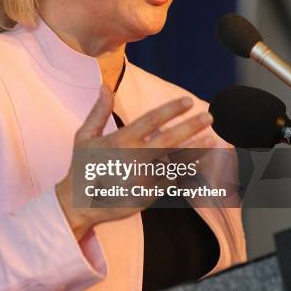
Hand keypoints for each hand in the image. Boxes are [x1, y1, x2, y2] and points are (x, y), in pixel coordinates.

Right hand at [55, 84, 215, 239]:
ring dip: (196, 150)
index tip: (188, 101)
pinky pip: (172, 181)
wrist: (79, 204)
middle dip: (191, 126)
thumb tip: (105, 86)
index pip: (151, 120)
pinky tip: (200, 162)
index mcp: (120, 141)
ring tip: (212, 140)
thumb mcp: (85, 136)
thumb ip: (98, 111)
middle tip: (209, 116)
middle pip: (169, 139)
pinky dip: (188, 171)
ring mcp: (142, 178)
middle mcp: (134, 159)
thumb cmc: (82, 167)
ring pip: (175, 161)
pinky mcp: (147, 195)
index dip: (171, 109)